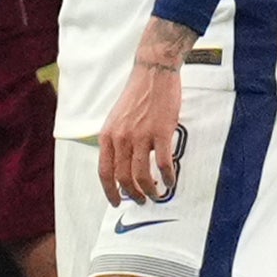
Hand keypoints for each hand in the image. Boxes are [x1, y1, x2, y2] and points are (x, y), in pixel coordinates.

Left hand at [97, 20, 195, 206]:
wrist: (153, 74)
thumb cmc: (137, 96)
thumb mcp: (116, 119)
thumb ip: (116, 141)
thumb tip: (121, 165)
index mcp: (108, 136)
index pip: (104, 172)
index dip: (110, 191)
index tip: (116, 202)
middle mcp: (121, 138)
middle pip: (123, 178)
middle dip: (133, 194)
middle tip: (142, 200)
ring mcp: (140, 136)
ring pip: (142, 175)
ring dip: (150, 190)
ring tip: (157, 194)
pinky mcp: (160, 132)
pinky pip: (164, 164)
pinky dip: (168, 177)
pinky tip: (171, 181)